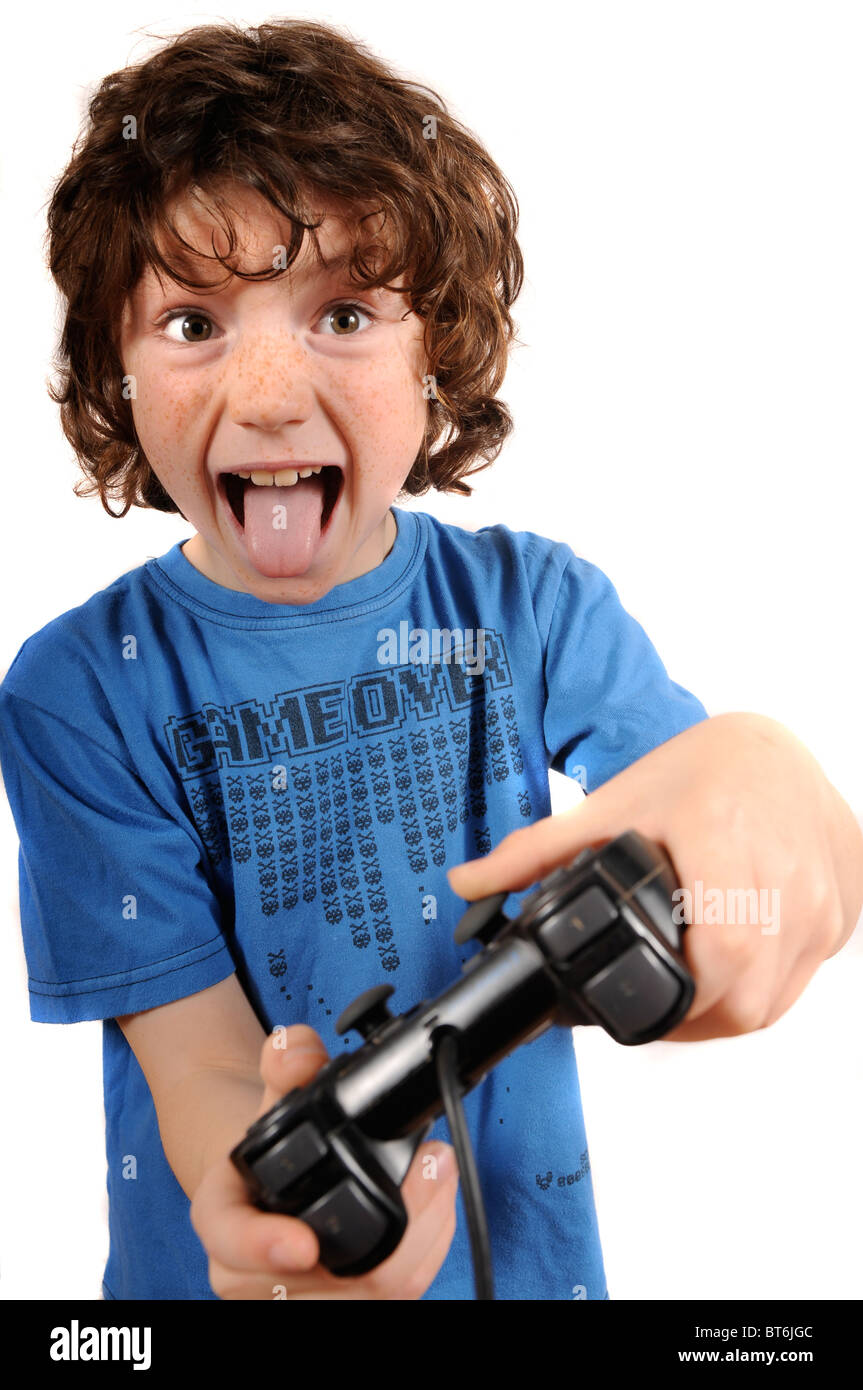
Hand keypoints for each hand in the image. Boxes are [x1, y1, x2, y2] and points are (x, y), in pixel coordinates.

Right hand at [191, 1025, 458, 1298]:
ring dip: (421, 1240)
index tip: (304, 1246)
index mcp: (223, 1218)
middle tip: (432, 1167)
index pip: (230, 1242)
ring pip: (367, 1297)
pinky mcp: (341, 1308)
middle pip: (320, 1283)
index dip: (264, 1247)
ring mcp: (296, 1299)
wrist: (276, 1184)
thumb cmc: (278, 1145)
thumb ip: (288, 1064)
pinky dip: (425, 1256)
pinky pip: (391, 1300)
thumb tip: (298, 1050)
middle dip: (391, 1234)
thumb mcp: (276, 1096)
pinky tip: (438, 1212)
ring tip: (443, 1177)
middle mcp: (250, 1274)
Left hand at [447, 713, 862, 1041]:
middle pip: (749, 999)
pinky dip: (768, 981)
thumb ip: (537, 851)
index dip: (680, 1007)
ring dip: (731, 1006)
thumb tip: (469, 882)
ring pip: (780, 998)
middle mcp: (789, 876)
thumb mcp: (616, 805)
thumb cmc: (704, 768)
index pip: (719, 961)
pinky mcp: (847, 906)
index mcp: (726, 844)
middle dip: (696, 1020)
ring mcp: (827, 895)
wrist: (770, 743)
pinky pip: (808, 973)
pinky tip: (737, 958)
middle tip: (656, 1008)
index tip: (643, 1013)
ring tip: (692, 985)